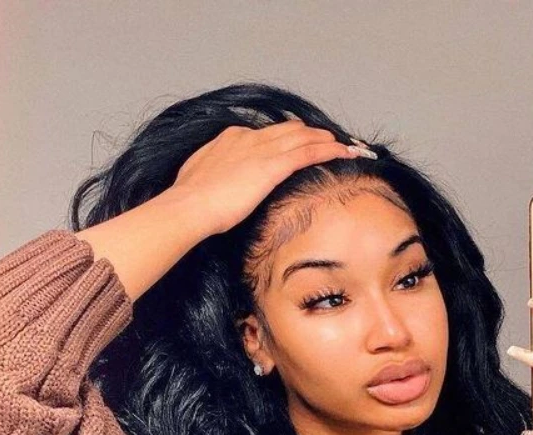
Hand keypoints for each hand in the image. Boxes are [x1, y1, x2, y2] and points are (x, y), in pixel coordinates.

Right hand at [169, 119, 367, 242]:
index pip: (267, 134)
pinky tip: (342, 153)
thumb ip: (219, 179)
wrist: (189, 206)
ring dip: (325, 140)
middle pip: (289, 130)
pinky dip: (327, 151)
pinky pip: (307, 153)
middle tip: (329, 139)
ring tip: (343, 145)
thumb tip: (224, 188)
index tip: (297, 143)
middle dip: (311, 134)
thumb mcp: (203, 181)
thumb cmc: (191, 202)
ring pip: (303, 137)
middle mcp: (249, 138)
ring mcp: (262, 150)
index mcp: (232, 139)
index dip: (287, 137)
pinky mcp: (272, 166)